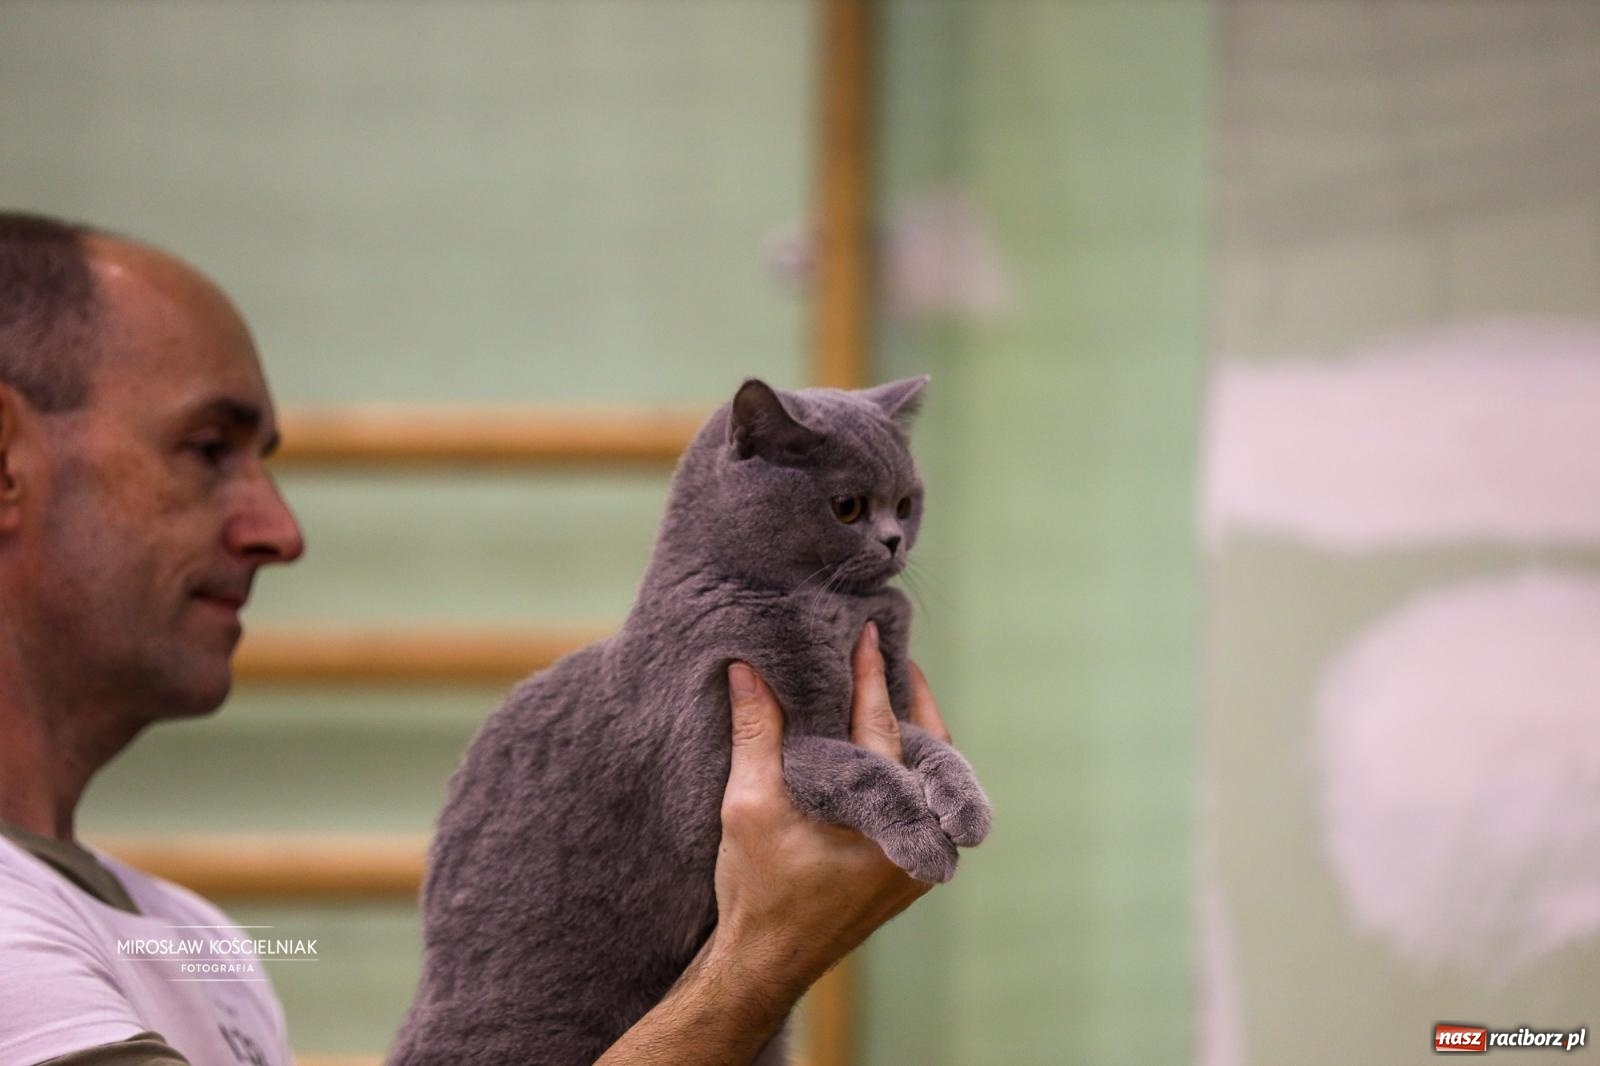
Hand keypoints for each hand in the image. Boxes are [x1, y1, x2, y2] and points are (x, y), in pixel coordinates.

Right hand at [709, 624, 948, 994]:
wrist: (764, 964)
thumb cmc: (756, 892)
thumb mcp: (750, 806)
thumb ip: (756, 734)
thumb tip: (748, 669)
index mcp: (888, 824)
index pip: (883, 729)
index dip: (872, 676)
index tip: (868, 632)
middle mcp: (920, 841)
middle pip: (928, 747)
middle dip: (908, 696)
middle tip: (892, 650)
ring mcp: (923, 857)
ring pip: (931, 775)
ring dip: (912, 728)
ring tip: (892, 684)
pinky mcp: (912, 866)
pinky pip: (921, 800)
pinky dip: (906, 764)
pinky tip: (884, 739)